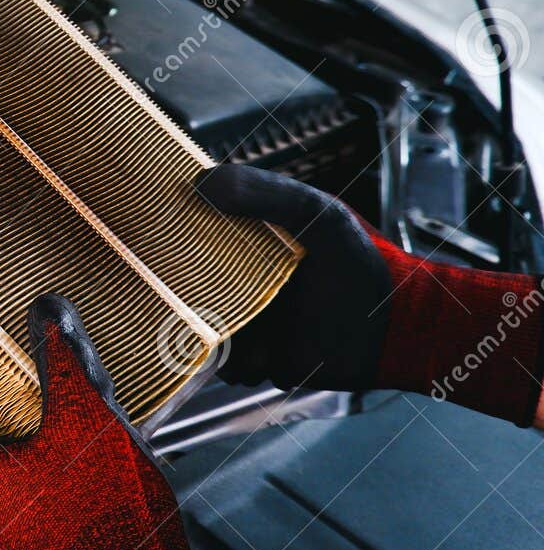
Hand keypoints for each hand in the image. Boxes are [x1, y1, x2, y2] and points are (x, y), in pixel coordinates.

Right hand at [198, 164, 543, 426]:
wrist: (396, 327)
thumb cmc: (363, 262)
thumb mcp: (314, 212)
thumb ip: (262, 191)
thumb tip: (202, 183)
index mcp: (248, 241)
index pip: (193, 233)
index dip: (171, 233)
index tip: (152, 231)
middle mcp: (242, 282)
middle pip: (184, 286)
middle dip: (176, 291)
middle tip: (177, 288)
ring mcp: (248, 322)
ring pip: (199, 329)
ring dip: (207, 332)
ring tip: (235, 323)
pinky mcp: (258, 360)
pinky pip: (224, 366)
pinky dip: (233, 362)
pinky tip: (260, 349)